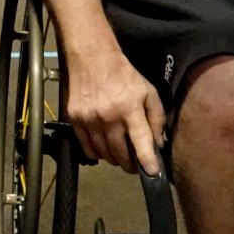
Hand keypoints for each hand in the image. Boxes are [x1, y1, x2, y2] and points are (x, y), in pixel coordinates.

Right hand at [64, 46, 165, 174]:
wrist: (92, 59)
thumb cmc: (124, 75)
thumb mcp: (148, 91)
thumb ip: (156, 118)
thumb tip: (158, 143)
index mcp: (130, 109)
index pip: (141, 143)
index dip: (148, 163)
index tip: (152, 174)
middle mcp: (109, 117)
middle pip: (120, 154)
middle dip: (131, 164)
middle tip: (135, 163)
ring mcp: (90, 120)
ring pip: (104, 154)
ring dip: (114, 159)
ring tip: (119, 154)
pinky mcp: (76, 120)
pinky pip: (87, 148)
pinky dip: (97, 153)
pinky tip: (104, 148)